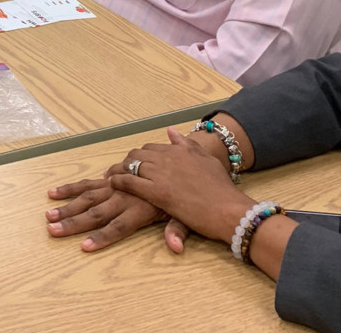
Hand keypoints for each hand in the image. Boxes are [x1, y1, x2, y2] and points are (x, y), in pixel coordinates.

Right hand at [46, 175, 185, 252]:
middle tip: (52, 229)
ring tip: (48, 214)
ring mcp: (116, 187)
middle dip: (73, 222)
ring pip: (87, 196)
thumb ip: (177, 231)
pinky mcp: (112, 179)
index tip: (83, 247)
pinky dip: (72, 187)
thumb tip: (175, 248)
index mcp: (141, 209)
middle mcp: (124, 197)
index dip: (102, 237)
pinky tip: (56, 192)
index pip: (118, 226)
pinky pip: (90, 183)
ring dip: (67, 205)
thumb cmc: (181, 196)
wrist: (181, 164)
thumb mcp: (185, 216)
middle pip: (96, 212)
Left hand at [109, 128, 255, 245]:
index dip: (142, 155)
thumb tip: (170, 131)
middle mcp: (168, 158)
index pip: (152, 148)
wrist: (228, 209)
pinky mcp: (157, 192)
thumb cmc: (222, 189)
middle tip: (121, 170)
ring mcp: (161, 174)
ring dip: (119, 170)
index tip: (136, 162)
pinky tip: (113, 184)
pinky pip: (130, 182)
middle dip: (128, 161)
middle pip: (138, 154)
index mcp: (180, 150)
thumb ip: (187, 145)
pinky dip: (118, 182)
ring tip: (112, 177)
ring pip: (131, 166)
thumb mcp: (206, 160)